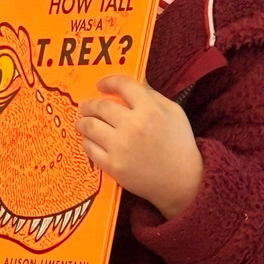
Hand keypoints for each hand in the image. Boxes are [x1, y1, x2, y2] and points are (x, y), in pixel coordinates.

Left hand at [76, 76, 203, 219]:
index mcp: (150, 109)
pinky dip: (86, 141)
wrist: (182, 181)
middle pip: (100, 106)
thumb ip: (152, 94)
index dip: (108, 82)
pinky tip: (89, 139)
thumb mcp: (174, 112)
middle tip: (85, 105)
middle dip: (89, 103)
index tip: (101, 85)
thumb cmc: (179, 144)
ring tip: (81, 121)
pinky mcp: (113, 165)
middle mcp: (133, 126)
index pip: (122, 85)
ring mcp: (120, 147)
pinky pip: (89, 148)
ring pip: (89, 126)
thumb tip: (133, 82)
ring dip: (82, 121)